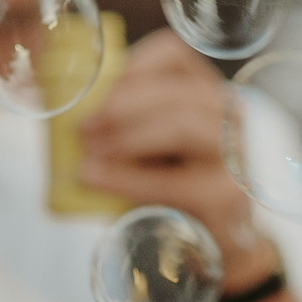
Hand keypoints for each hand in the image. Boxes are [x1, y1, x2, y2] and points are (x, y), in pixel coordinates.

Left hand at [78, 31, 280, 292]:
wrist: (211, 246)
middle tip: (82, 128)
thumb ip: (121, 127)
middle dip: (122, 105)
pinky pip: (172, 180)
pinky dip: (126, 178)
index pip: (174, 56)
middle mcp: (228, 116)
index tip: (97, 87)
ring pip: (181, 126)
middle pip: (177, 92)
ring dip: (126, 136)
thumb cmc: (170, 189)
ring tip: (90, 152)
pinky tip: (96, 178)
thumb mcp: (149, 149)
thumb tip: (67, 118)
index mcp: (204, 92)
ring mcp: (234, 155)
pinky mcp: (224, 196)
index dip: (133, 64)